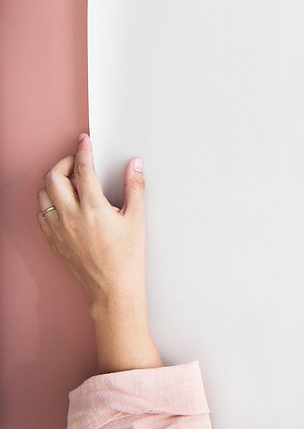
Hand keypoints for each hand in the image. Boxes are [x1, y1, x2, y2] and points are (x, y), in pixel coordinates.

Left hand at [36, 133, 161, 372]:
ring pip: (43, 194)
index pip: (83, 169)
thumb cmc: (127, 257)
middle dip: (64, 163)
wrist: (112, 288)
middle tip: (77, 161)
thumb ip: (135, 187)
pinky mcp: (52, 240)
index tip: (85, 141)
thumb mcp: (137, 219)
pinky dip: (49, 201)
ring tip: (69, 180)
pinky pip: (41, 213)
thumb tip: (135, 165)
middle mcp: (71, 217)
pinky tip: (63, 202)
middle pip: (54, 177)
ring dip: (53, 182)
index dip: (83, 150)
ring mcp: (58, 229)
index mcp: (93, 209)